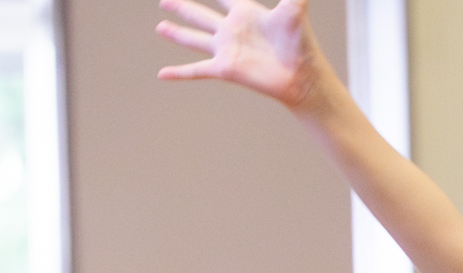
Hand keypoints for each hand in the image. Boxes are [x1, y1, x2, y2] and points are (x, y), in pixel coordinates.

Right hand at [157, 0, 324, 109]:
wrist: (302, 75)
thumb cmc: (301, 41)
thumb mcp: (294, 7)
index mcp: (244, 12)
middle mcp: (231, 30)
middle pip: (199, 15)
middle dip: (182, 7)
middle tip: (164, 1)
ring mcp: (226, 50)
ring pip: (193, 39)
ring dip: (176, 34)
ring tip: (160, 27)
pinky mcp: (224, 69)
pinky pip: (196, 70)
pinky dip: (178, 73)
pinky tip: (162, 75)